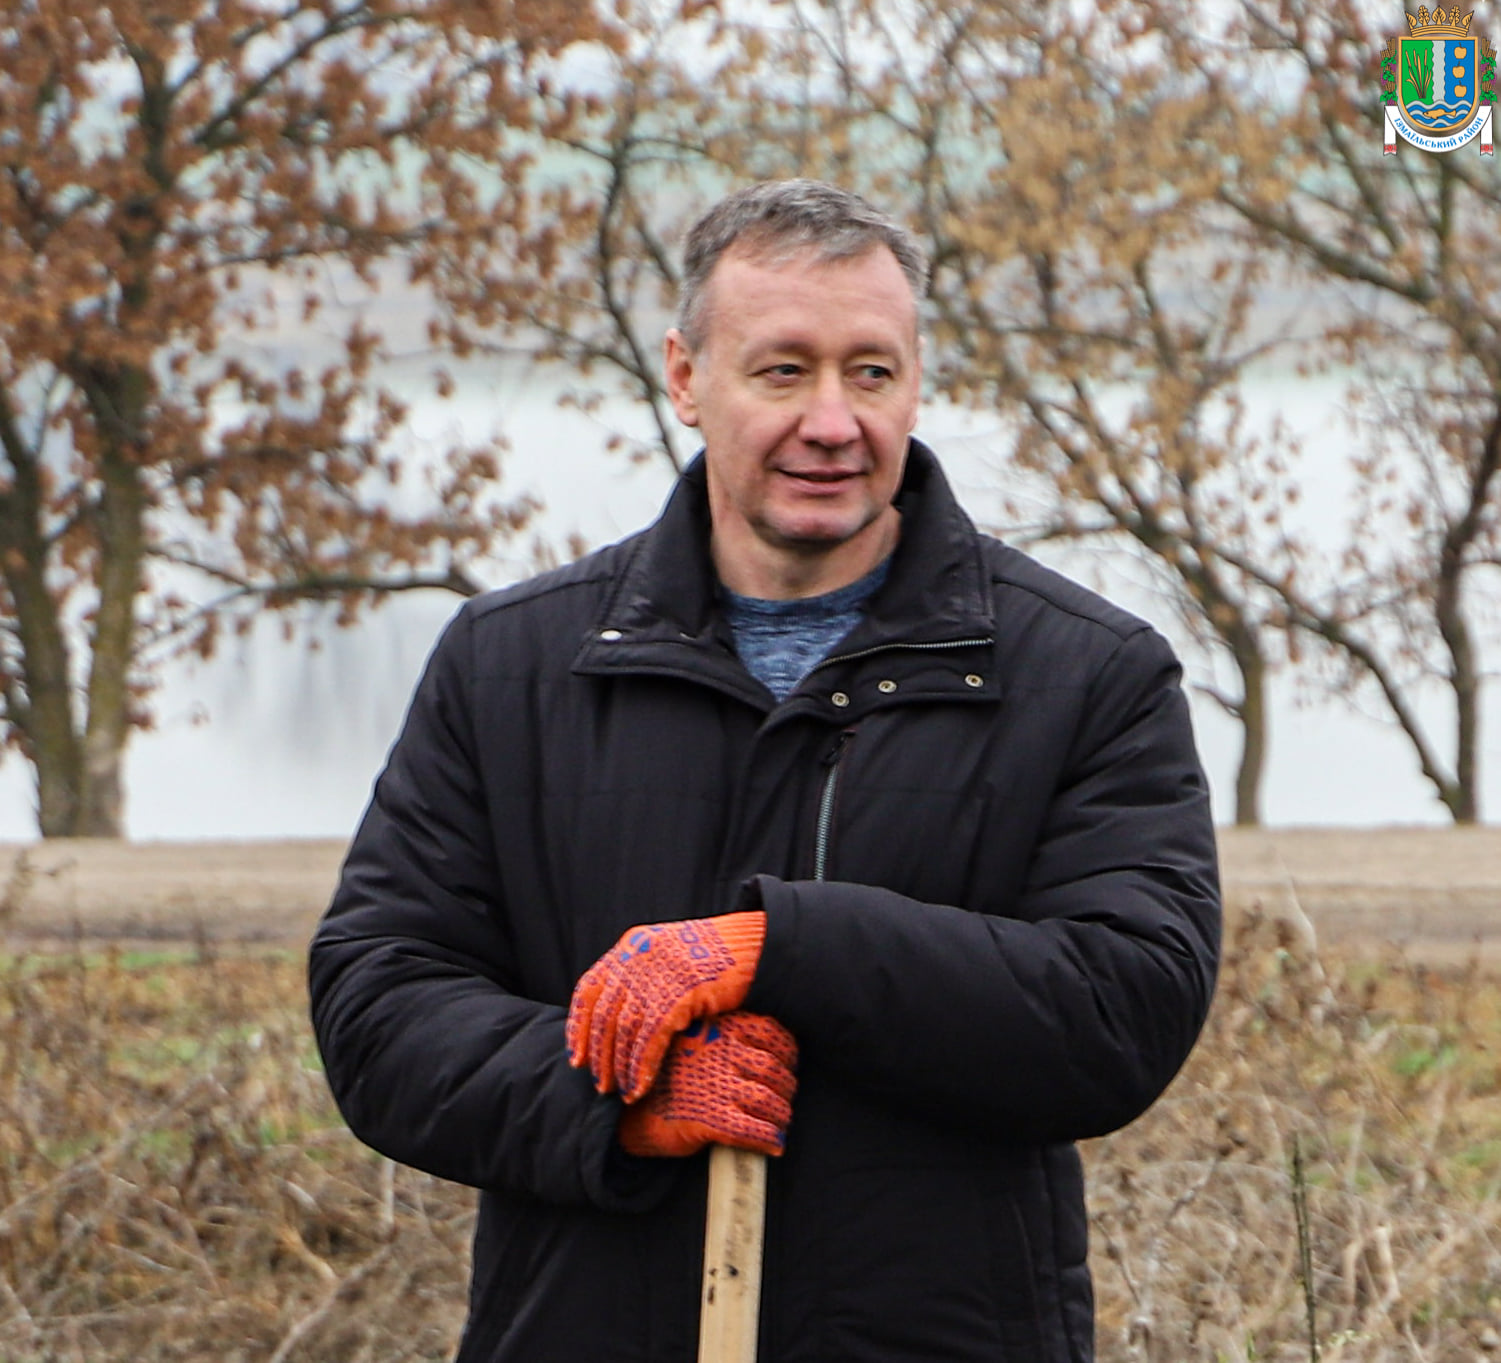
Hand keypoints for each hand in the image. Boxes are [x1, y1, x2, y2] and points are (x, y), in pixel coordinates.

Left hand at [566, 911, 765, 1099]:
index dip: (580, 1027)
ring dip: (619, 1066)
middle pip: (604, 1015)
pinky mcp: (680, 994)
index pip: (590, 990)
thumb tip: (620, 1013)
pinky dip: (642, 1067)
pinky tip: (640, 1088)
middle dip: (598, 1055)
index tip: (577, 1057)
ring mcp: (658, 975)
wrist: (755, 944)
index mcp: (632, 946)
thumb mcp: (669, 955)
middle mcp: (638, 958)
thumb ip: (642, 975)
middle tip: (598, 1084)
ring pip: (624, 1030)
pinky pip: (651, 1038)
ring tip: (620, 1092)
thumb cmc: (716, 955)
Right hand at [618, 1012, 796, 1158]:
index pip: (771, 1034)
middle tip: (785, 1099)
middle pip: (773, 1070)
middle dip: (786, 1088)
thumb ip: (726, 1039)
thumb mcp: (694, 1040)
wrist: (627, 1107)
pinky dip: (768, 1139)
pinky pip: (751, 1130)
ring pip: (767, 1100)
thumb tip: (768, 1055)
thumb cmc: (665, 1074)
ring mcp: (715, 1086)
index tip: (789, 1064)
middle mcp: (720, 1053)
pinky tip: (774, 1146)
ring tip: (781, 1123)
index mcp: (719, 1028)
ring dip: (781, 1115)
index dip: (787, 1053)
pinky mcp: (708, 1120)